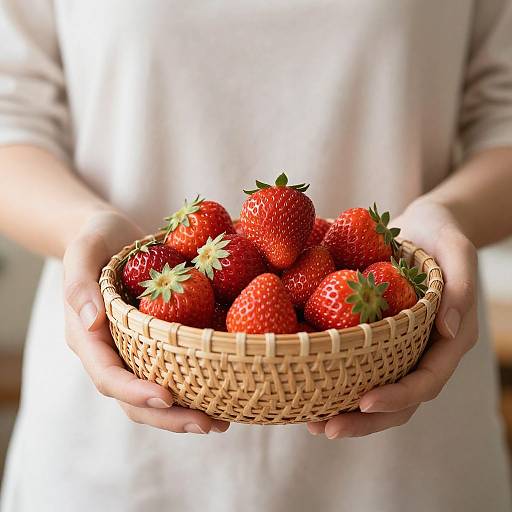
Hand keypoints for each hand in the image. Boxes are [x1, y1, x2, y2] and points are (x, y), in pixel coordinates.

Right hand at [63, 209, 228, 433]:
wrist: (109, 236)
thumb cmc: (95, 239)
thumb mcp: (83, 251)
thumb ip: (81, 285)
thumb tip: (91, 323)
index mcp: (88, 338)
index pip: (108, 375)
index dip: (134, 391)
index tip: (167, 397)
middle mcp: (111, 352)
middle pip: (134, 398)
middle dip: (169, 417)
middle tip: (209, 424)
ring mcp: (132, 351)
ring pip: (154, 393)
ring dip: (185, 412)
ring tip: (222, 422)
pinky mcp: (154, 343)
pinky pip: (171, 371)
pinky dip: (193, 386)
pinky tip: (222, 391)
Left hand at [307, 199, 477, 438]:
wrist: (422, 228)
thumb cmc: (442, 236)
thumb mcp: (457, 252)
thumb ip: (460, 288)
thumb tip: (448, 331)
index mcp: (447, 341)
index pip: (425, 381)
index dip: (398, 397)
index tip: (364, 402)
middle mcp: (423, 352)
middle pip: (399, 400)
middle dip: (365, 421)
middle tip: (326, 428)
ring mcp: (399, 348)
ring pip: (377, 390)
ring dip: (346, 411)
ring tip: (311, 421)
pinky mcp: (377, 337)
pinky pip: (359, 365)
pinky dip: (338, 380)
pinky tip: (309, 384)